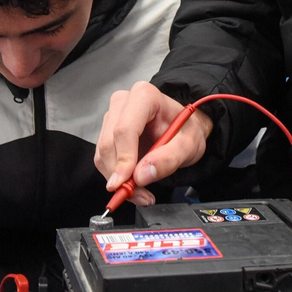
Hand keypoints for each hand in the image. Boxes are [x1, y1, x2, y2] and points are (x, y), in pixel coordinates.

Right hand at [95, 82, 211, 205]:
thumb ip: (168, 159)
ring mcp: (112, 117)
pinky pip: (103, 159)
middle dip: (121, 174)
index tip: (126, 183)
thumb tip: (141, 176)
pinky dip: (116, 177)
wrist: (185, 128)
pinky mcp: (107, 132)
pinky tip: (133, 184)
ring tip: (141, 192)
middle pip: (110, 143)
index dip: (124, 158)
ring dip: (118, 179)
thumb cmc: (187, 130)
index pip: (125, 129)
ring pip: (103, 154)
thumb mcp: (188, 145)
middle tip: (139, 195)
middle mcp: (123, 103)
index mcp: (144, 96)